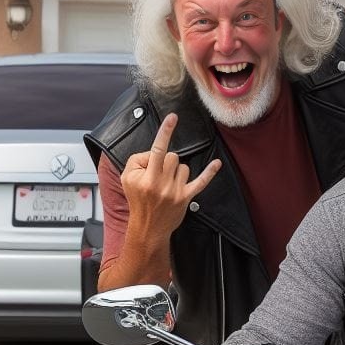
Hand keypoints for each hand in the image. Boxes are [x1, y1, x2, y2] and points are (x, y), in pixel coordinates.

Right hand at [120, 113, 220, 239]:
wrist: (148, 227)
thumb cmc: (138, 199)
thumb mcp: (127, 178)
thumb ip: (138, 159)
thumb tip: (155, 152)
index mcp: (147, 177)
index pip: (157, 149)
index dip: (165, 132)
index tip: (173, 117)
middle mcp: (162, 183)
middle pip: (173, 156)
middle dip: (166, 161)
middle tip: (158, 174)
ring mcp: (176, 191)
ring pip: (184, 167)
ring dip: (176, 171)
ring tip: (167, 184)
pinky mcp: (186, 197)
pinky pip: (201, 181)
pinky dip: (210, 172)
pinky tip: (217, 163)